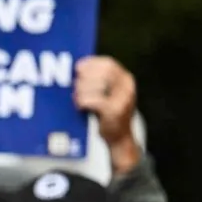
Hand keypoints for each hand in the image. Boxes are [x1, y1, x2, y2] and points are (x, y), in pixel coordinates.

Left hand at [74, 56, 139, 172]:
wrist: (119, 138)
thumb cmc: (108, 114)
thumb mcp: (108, 94)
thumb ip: (98, 81)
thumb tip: (77, 70)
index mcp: (126, 80)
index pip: (108, 63)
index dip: (91, 63)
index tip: (78, 67)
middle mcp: (127, 87)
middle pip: (102, 72)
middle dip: (85, 77)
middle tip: (74, 84)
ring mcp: (123, 99)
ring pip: (97, 85)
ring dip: (82, 90)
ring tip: (76, 97)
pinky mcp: (114, 111)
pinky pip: (94, 100)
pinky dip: (83, 101)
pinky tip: (80, 106)